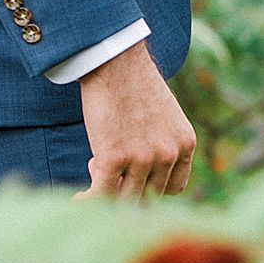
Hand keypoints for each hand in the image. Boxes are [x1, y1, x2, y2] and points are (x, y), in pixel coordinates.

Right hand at [77, 38, 196, 198]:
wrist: (114, 60)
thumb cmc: (132, 85)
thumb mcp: (162, 116)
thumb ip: (160, 143)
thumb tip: (139, 176)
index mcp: (185, 143)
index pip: (175, 188)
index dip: (151, 188)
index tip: (134, 179)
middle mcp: (169, 154)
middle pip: (149, 197)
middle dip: (127, 186)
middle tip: (107, 167)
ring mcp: (143, 158)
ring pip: (125, 200)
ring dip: (106, 191)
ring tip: (93, 171)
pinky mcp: (114, 158)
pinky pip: (102, 195)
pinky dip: (88, 201)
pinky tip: (78, 199)